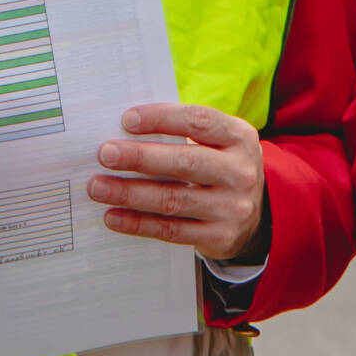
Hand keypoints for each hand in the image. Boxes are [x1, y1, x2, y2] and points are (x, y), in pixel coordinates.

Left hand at [88, 103, 264, 260]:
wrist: (257, 215)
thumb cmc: (220, 166)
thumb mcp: (218, 142)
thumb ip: (183, 132)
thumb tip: (125, 130)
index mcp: (239, 137)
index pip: (198, 121)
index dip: (162, 118)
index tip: (127, 120)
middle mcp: (241, 171)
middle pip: (184, 162)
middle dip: (140, 157)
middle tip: (105, 154)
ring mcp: (232, 207)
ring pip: (173, 199)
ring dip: (130, 193)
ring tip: (98, 187)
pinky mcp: (220, 237)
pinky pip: (171, 230)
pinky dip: (138, 223)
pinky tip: (113, 217)